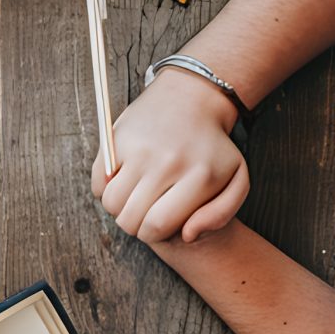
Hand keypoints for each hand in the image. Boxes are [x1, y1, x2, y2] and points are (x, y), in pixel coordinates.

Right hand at [98, 67, 246, 242]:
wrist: (191, 97)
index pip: (157, 227)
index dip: (153, 233)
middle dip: (135, 224)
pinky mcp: (117, 140)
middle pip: (130, 219)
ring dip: (119, 208)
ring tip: (135, 197)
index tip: (158, 223)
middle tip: (145, 212)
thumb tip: (187, 236)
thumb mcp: (236, 179)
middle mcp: (167, 163)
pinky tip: (123, 181)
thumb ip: (220, 215)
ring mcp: (139, 150)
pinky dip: (105, 189)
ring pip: (111, 204)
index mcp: (199, 177)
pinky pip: (98, 183)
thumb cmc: (212, 147)